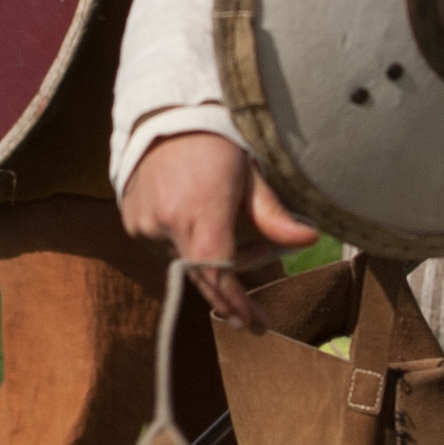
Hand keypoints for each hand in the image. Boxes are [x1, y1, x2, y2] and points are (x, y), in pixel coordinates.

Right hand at [117, 130, 315, 327]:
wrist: (163, 118)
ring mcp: (145, 224)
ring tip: (236, 229)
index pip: (218, 272)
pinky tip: (203, 219)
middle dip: (235, 283)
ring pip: (187, 263)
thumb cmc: (215, 143)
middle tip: (263, 269)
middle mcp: (167, 222)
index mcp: (201, 209)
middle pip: (205, 274)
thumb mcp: (250, 173)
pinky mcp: (133, 222)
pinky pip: (168, 248)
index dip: (237, 304)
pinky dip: (191, 245)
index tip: (255, 325)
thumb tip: (309, 241)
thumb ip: (273, 215)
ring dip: (214, 258)